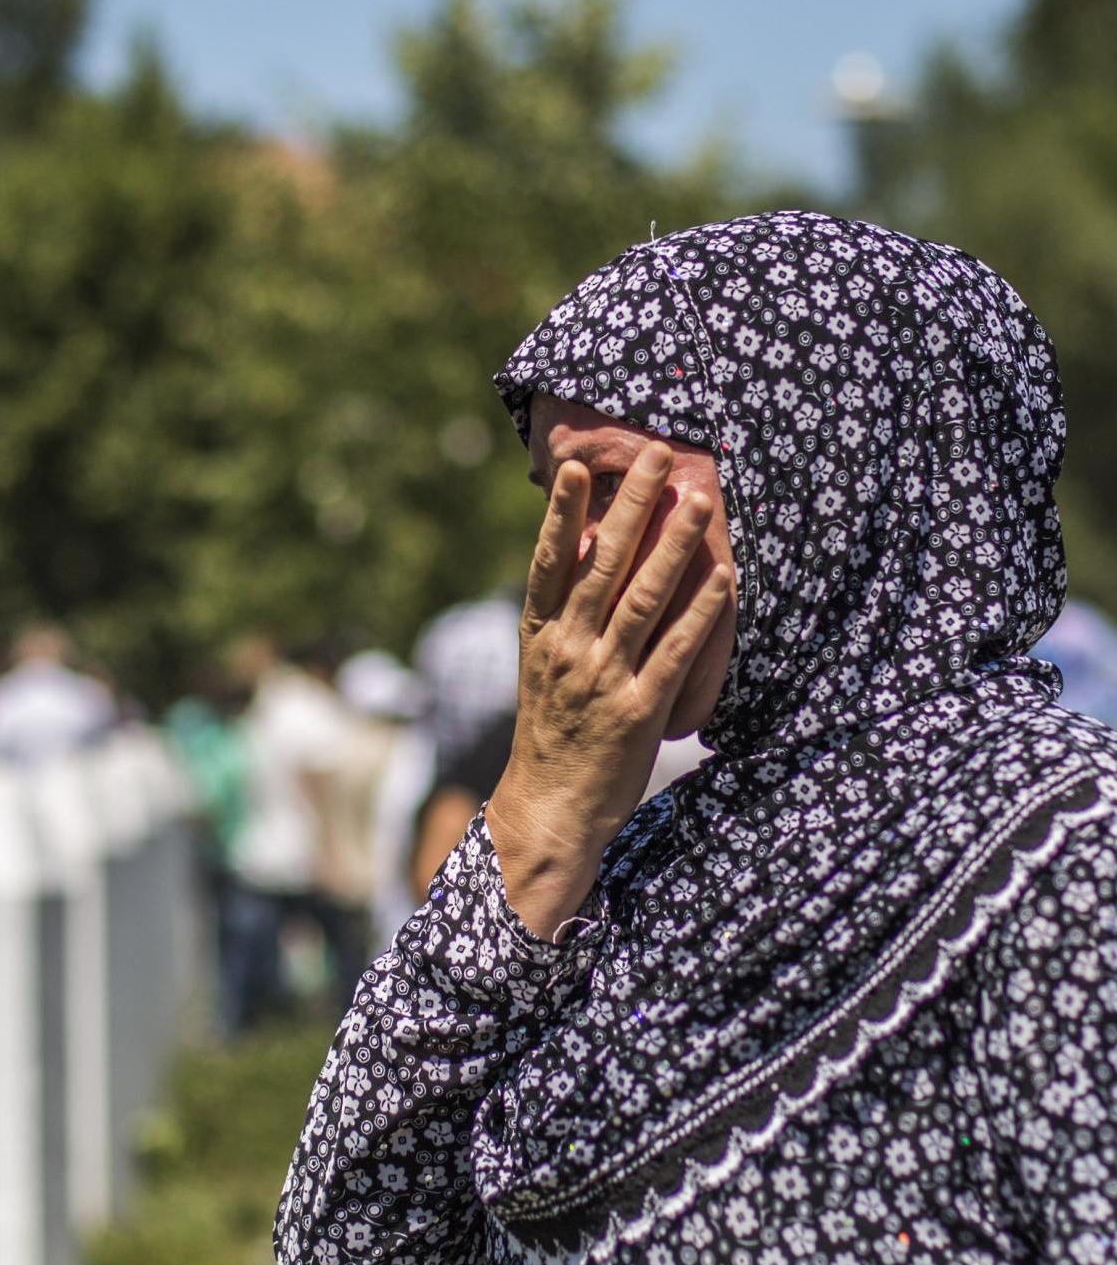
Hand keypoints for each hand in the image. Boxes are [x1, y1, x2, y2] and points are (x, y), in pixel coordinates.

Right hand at [486, 446, 733, 939]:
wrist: (548, 808)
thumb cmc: (551, 734)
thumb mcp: (543, 668)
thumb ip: (561, 615)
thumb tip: (579, 553)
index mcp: (541, 635)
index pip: (550, 561)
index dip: (564, 513)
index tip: (578, 467)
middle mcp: (569, 649)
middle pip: (603, 564)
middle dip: (631, 506)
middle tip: (656, 456)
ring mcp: (603, 678)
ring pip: (642, 599)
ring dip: (673, 546)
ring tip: (699, 501)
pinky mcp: (638, 711)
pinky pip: (675, 653)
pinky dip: (700, 614)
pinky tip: (723, 579)